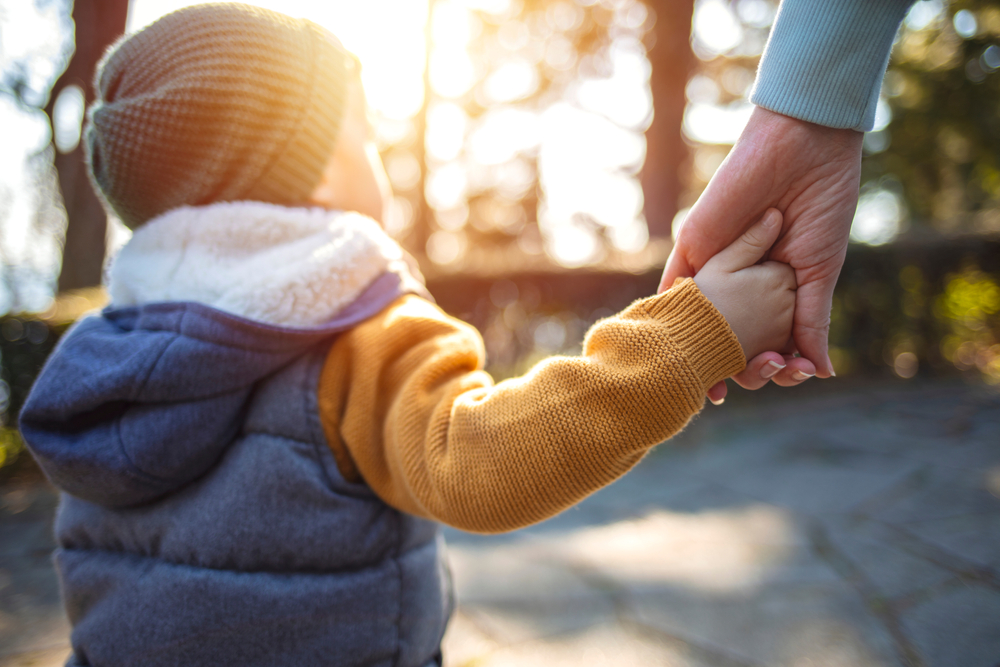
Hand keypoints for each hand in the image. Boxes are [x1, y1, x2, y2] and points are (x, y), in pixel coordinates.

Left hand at [661, 107, 862, 398]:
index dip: (776, 364)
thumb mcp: (819, 271)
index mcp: (773, 289)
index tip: (791, 374)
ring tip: (718, 384)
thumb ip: (812, 321)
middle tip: (763, 373)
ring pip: (702, 323)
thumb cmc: (821, 204)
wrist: (802, 149)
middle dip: (743, 367)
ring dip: (706, 355)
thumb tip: (821, 373)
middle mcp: (740, 283)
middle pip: (731, 339)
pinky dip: (675, 317)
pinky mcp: (693, 246)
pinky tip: (679, 347)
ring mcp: (714, 267)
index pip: (768, 340)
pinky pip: (675, 287)